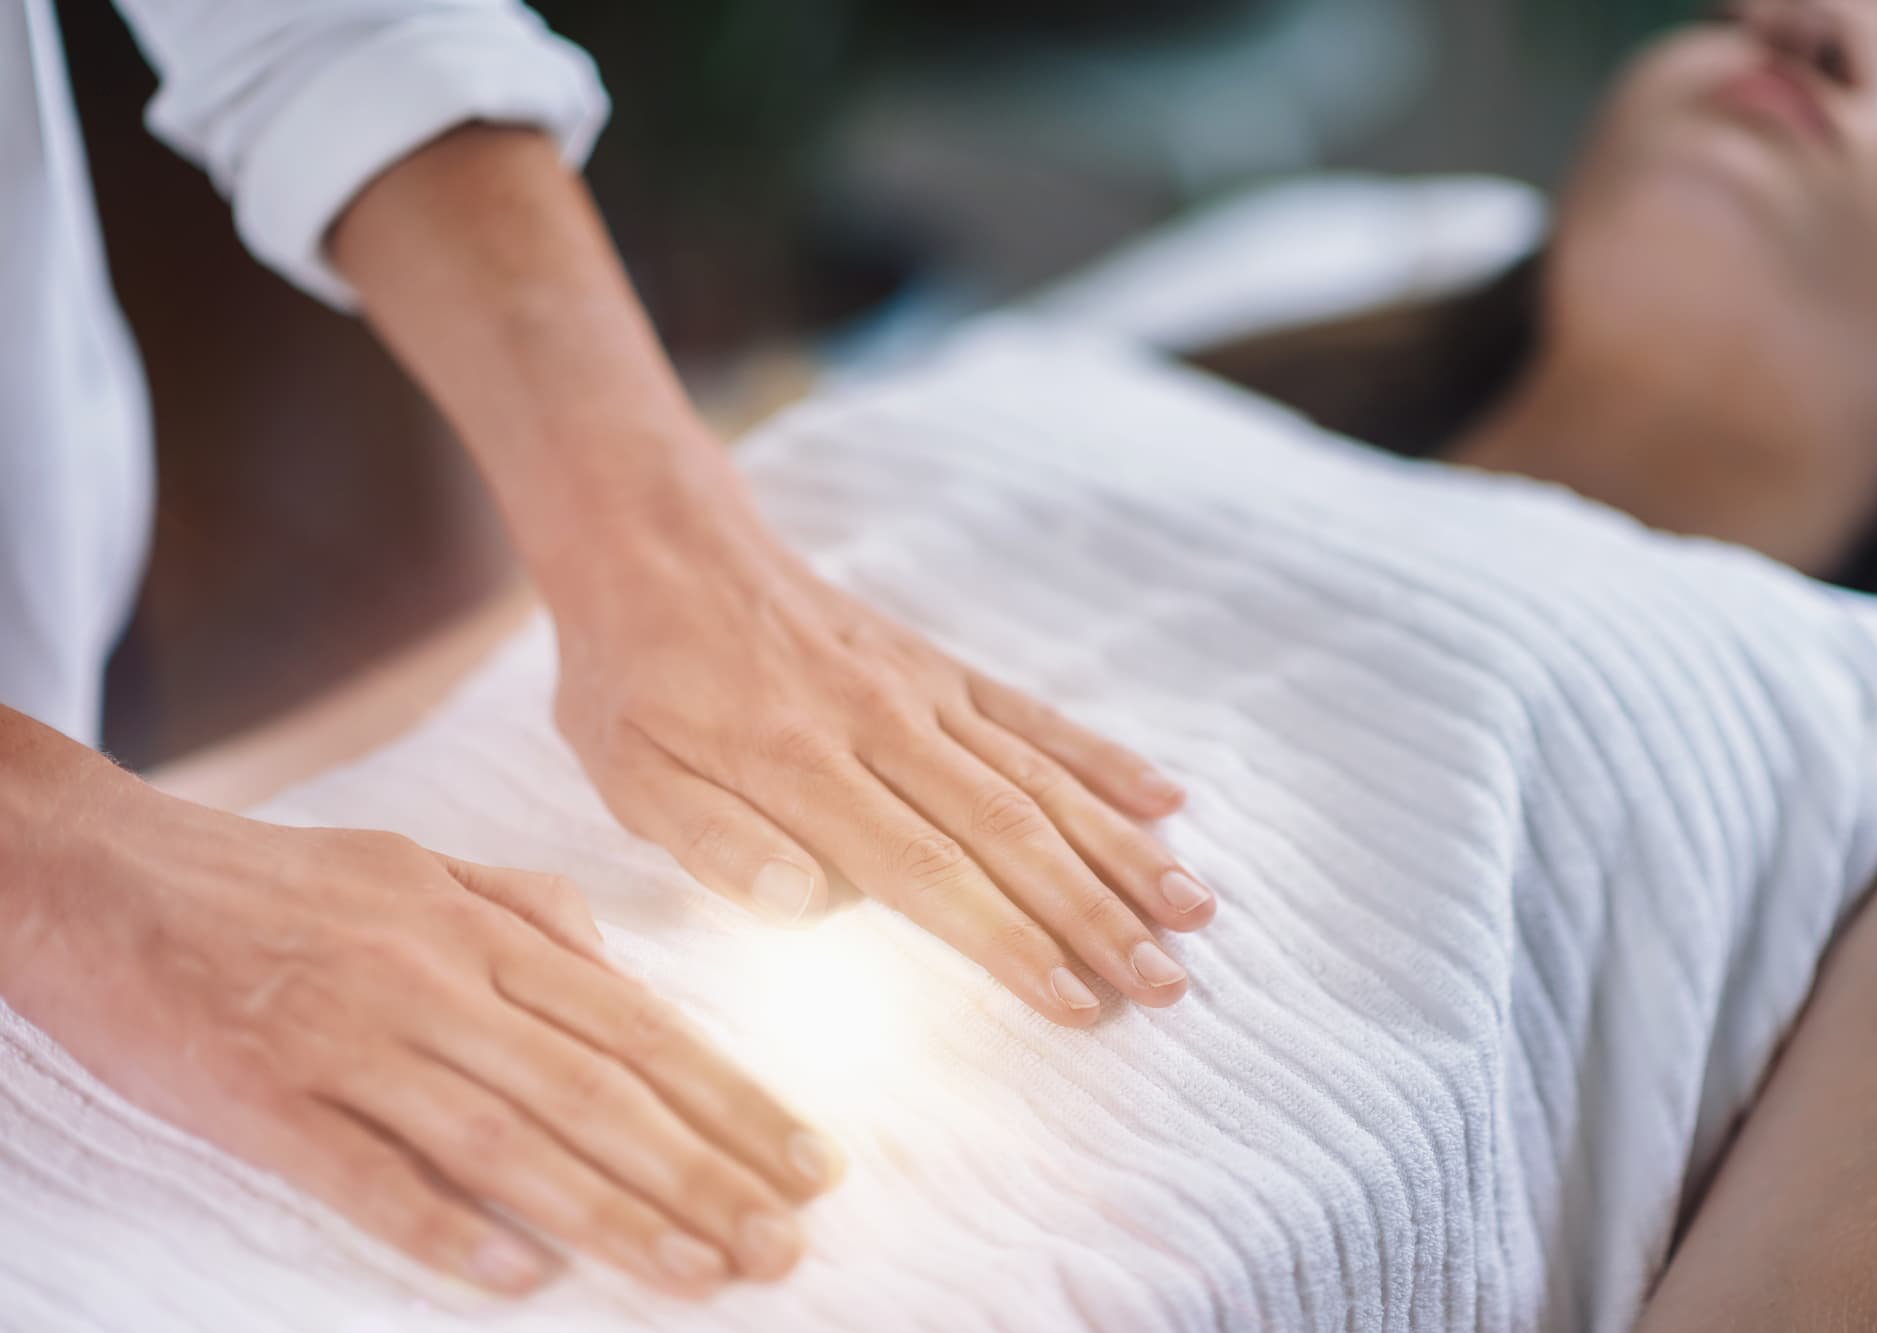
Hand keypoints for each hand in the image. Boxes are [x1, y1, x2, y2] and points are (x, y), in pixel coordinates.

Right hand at [2, 787, 840, 1298]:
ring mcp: (350, 1040)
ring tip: (700, 1276)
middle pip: (597, 1090)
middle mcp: (435, 981)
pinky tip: (520, 1279)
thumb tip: (620, 970)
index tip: (812, 1163)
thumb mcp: (420, 865)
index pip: (639, 1026)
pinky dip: (443, 1227)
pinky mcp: (261, 1098)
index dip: (733, 1099)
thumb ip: (528, 912)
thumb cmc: (277, 880)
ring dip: (613, 1214)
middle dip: (705, 1173)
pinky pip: (364, 1173)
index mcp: (482, 929)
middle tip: (786, 1244)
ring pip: (508, 1138)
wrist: (103, 871)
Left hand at [545, 479, 1218, 1028]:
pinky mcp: (940, 668)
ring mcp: (923, 691)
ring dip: (1121, 848)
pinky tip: (1167, 800)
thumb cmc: (636, 682)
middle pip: (1009, 831)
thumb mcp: (629, 772)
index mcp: (802, 767)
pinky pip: (1035, 716)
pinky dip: (1102, 758)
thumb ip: (715, 842)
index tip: (1076, 1002)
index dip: (1009, 941)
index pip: (927, 871)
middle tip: (1166, 985)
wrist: (661, 547)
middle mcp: (883, 725)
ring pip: (1040, 777)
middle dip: (1095, 914)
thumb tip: (808, 902)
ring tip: (1194, 911)